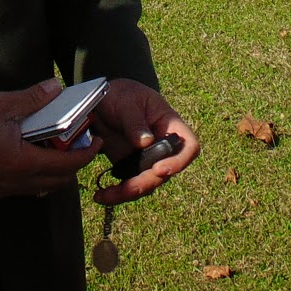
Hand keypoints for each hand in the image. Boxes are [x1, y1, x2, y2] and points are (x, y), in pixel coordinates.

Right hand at [0, 79, 103, 199]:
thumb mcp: (3, 104)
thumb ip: (34, 98)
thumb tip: (56, 88)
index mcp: (22, 162)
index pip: (66, 166)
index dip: (86, 154)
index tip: (97, 140)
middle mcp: (16, 182)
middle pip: (58, 182)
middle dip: (75, 164)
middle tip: (82, 141)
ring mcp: (3, 188)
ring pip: (43, 187)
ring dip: (57, 170)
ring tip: (61, 146)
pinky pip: (27, 187)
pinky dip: (40, 174)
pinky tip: (35, 153)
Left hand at [90, 79, 199, 207]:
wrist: (103, 102)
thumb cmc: (122, 95)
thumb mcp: (127, 102)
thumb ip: (134, 121)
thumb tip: (145, 142)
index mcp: (170, 125)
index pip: (189, 146)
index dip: (179, 161)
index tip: (159, 169)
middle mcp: (163, 146)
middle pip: (166, 173)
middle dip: (145, 183)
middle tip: (124, 187)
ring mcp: (148, 159)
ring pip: (148, 184)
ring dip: (129, 193)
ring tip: (104, 195)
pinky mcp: (131, 167)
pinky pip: (130, 186)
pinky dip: (116, 194)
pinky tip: (101, 195)